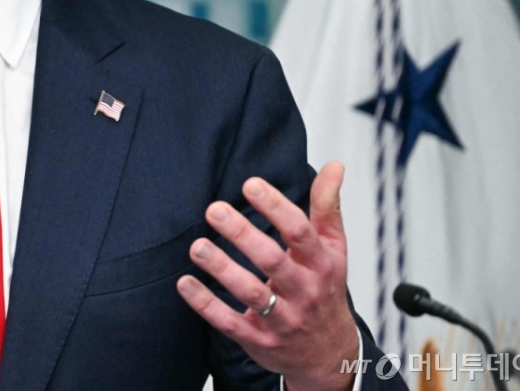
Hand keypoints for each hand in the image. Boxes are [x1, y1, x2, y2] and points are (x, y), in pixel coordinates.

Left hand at [175, 162, 358, 390]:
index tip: (251, 184)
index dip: (277, 207)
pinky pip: (230, 323)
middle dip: (243, 234)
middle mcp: (304, 292)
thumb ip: (327, 207)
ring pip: (251, 293)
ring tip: (197, 246)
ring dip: (222, 268)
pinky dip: (206, 304)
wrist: (329, 354)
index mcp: (321, 264)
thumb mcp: (334, 249)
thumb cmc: (325, 289)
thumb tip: (333, 165)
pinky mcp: (259, 340)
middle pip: (273, 260)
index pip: (301, 232)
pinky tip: (185, 283)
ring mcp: (282, 319)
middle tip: (214, 209)